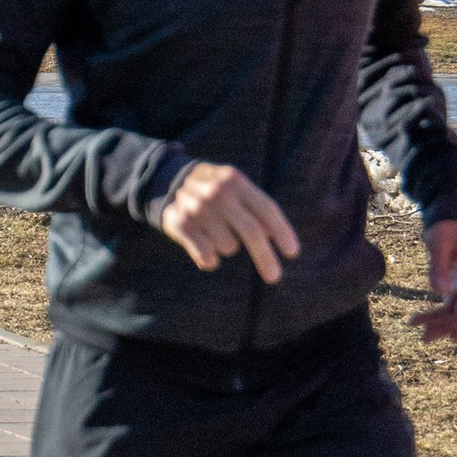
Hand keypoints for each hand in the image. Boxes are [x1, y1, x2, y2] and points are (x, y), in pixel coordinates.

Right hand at [159, 162, 301, 279]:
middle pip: (252, 232)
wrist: (165, 179)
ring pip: (229, 247)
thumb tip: (274, 237)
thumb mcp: (234, 186)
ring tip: (215, 232)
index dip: (283, 232)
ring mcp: (199, 209)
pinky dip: (210, 259)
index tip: (292, 253)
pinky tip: (204, 246)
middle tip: (274, 277)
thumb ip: (255, 206)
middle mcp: (218, 193)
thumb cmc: (213, 190)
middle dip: (265, 258)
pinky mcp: (181, 224)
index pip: (267, 209)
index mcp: (236, 181)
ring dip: (227, 247)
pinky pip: (207, 256)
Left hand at [417, 218, 456, 342]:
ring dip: (438, 322)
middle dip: (447, 326)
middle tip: (425, 337)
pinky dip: (434, 313)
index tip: (455, 338)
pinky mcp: (455, 285)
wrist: (449, 217)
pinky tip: (416, 320)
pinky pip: (447, 305)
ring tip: (417, 330)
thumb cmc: (447, 226)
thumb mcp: (439, 242)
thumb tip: (439, 292)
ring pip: (455, 311)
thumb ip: (438, 265)